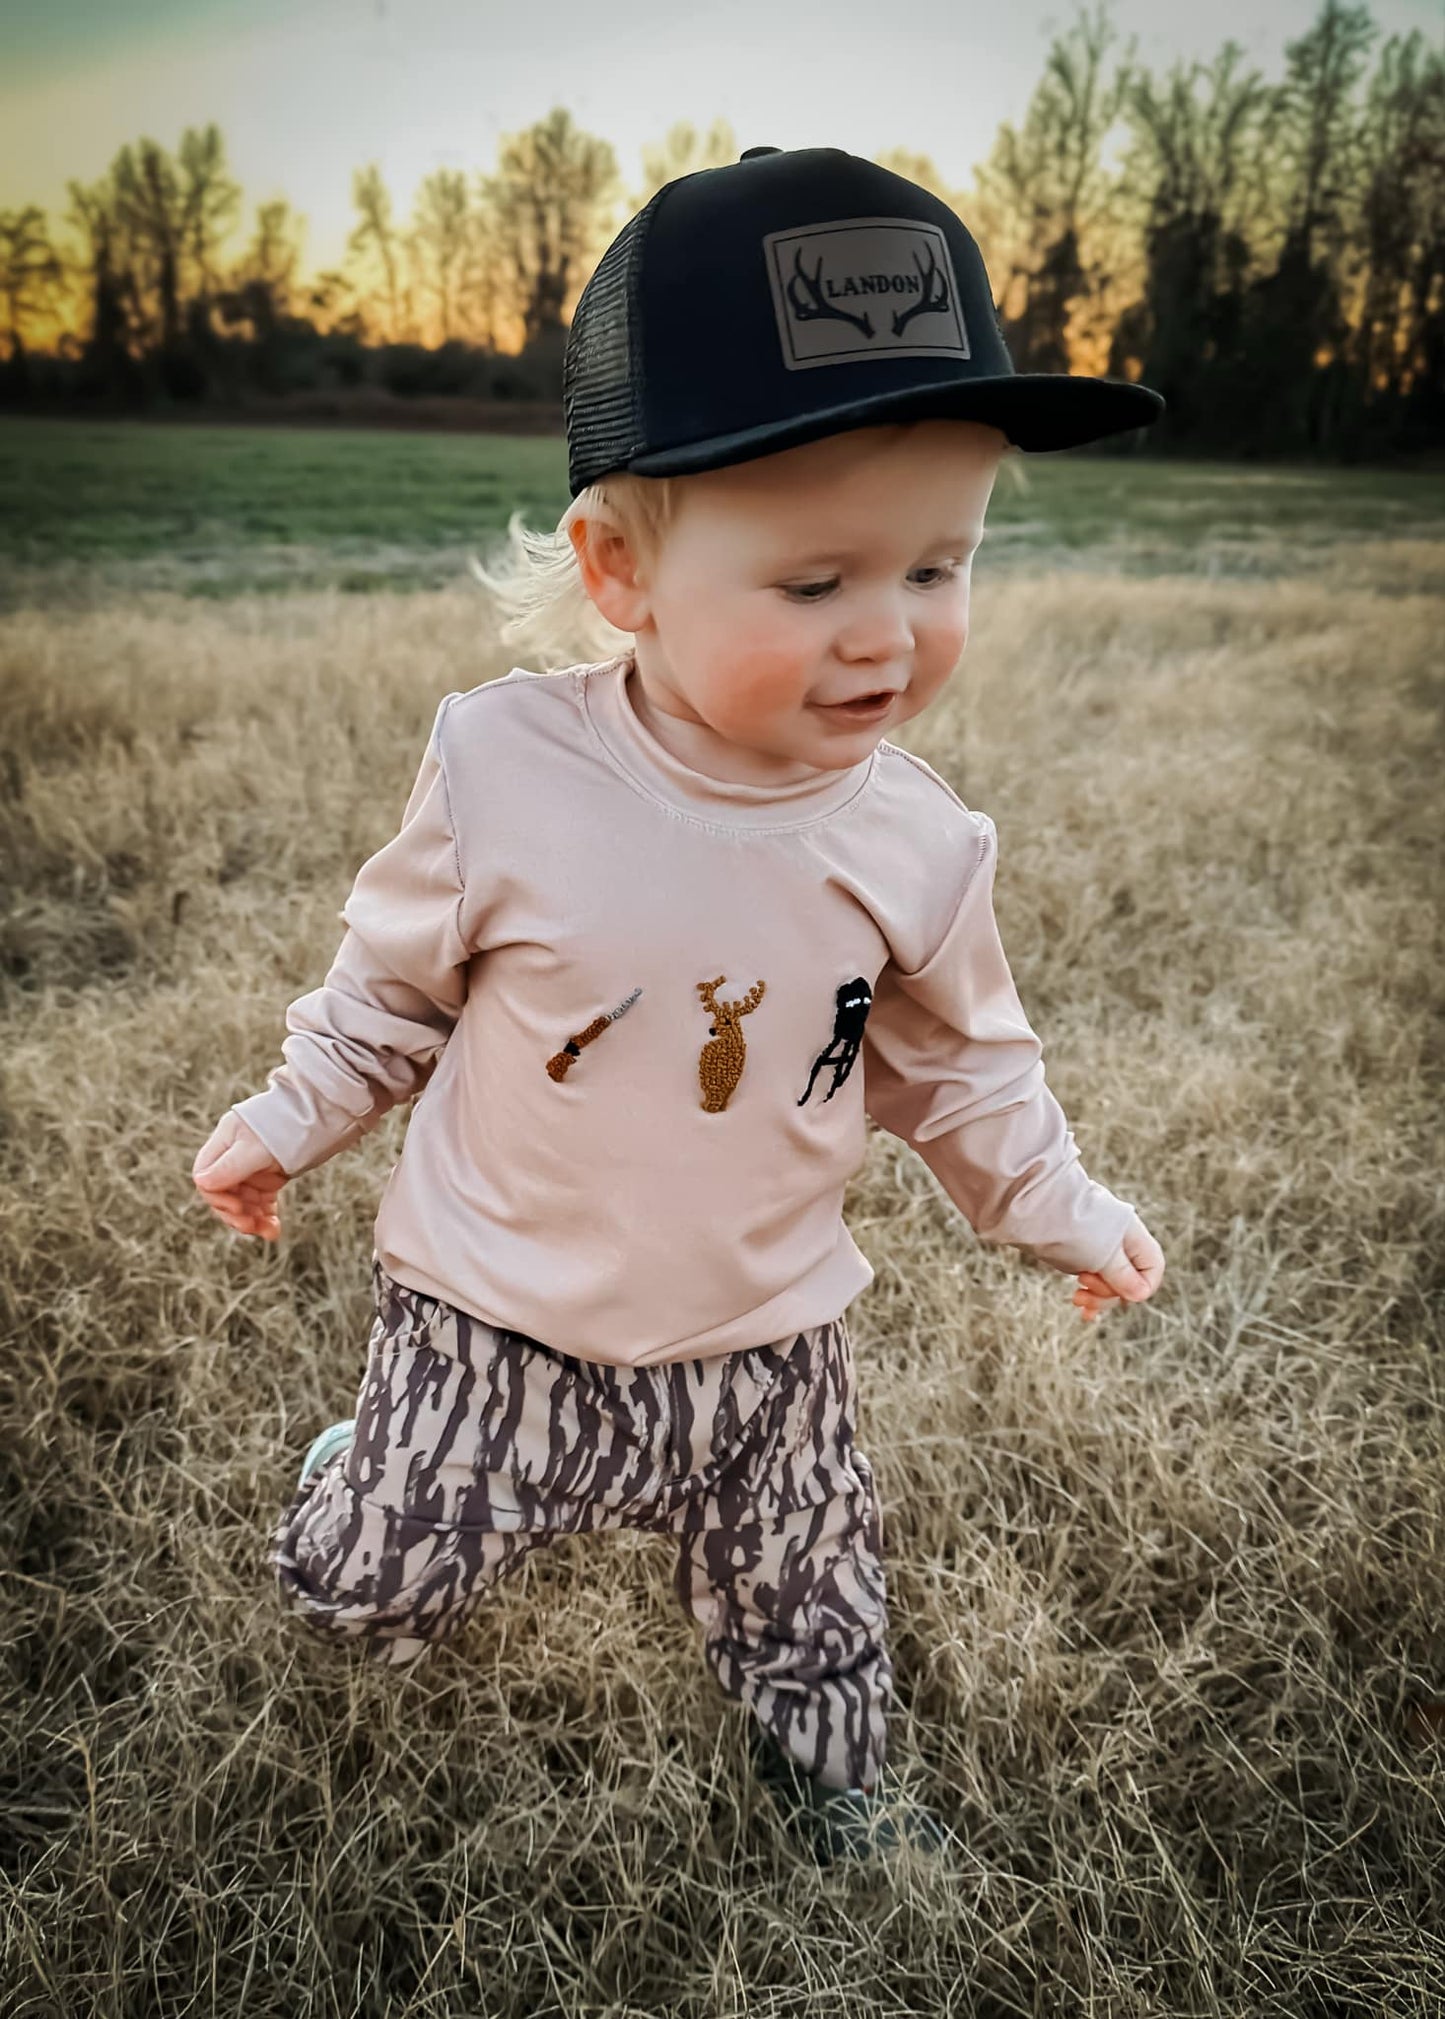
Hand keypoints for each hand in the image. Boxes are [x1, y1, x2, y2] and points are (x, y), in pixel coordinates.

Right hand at [192, 1111, 287, 1239]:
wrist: (322, 1116)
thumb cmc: (286, 1126)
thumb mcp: (256, 1148)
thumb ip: (229, 1166)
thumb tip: (201, 1182)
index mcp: (224, 1145)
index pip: (206, 1178)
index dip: (217, 1198)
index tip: (238, 1208)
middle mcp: (233, 1158)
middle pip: (223, 1195)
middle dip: (236, 1214)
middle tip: (252, 1226)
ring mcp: (251, 1169)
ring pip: (242, 1203)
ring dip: (252, 1221)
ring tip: (270, 1232)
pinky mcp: (268, 1179)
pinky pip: (260, 1204)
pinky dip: (265, 1218)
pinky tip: (275, 1229)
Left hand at [1072, 1215, 1163, 1322]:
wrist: (1033, 1202)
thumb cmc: (1070, 1226)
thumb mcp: (1101, 1254)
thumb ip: (1123, 1276)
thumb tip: (1141, 1295)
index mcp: (1132, 1237)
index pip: (1152, 1270)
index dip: (1140, 1288)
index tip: (1118, 1293)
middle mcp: (1119, 1243)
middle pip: (1130, 1281)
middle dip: (1110, 1293)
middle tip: (1084, 1290)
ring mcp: (1100, 1249)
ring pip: (1110, 1283)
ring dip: (1097, 1297)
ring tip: (1076, 1299)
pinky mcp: (1081, 1255)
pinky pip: (1094, 1281)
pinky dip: (1090, 1295)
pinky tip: (1082, 1309)